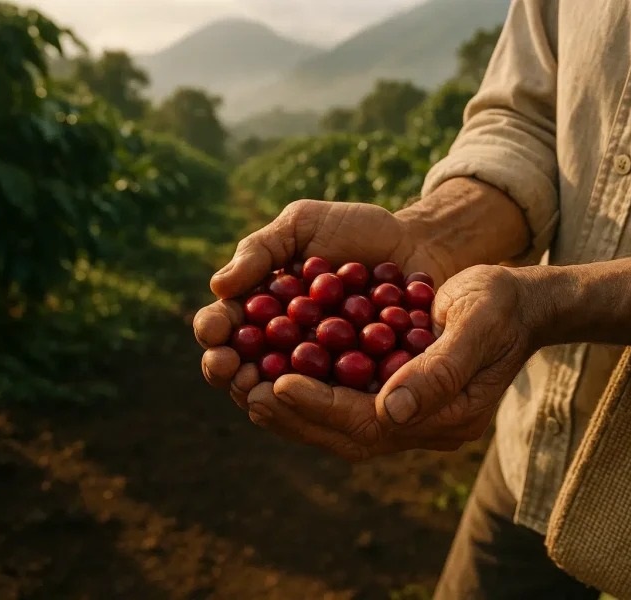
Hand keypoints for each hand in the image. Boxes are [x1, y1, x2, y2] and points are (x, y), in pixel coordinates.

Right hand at [192, 199, 450, 407]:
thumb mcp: (304, 225)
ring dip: (277, 399)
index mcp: (260, 313)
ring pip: (289, 397)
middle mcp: (284, 350)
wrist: (417, 244)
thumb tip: (219, 287)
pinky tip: (329, 398)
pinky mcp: (360, 389)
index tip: (215, 333)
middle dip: (236, 376)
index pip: (224, 329)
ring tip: (273, 391)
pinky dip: (332, 401)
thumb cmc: (353, 230)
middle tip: (238, 375)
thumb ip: (261, 250)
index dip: (214, 334)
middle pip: (246, 373)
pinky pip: (342, 402)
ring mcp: (322, 374)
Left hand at [244, 265, 537, 460]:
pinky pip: (350, 408)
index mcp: (448, 416)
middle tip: (248, 393)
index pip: (373, 422)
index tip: (279, 383)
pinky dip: (313, 397)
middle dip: (298, 416)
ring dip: (298, 413)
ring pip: (345, 428)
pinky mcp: (403, 398)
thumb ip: (439, 370)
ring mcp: (416, 416)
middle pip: (351, 436)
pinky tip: (280, 376)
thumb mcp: (478, 324)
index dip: (323, 405)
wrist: (521, 303)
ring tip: (251, 390)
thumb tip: (390, 410)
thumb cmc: (502, 304)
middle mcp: (428, 426)